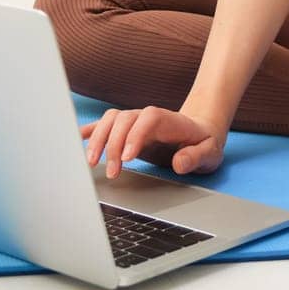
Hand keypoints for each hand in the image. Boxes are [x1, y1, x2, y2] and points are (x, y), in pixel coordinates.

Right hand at [80, 105, 226, 178]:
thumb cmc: (204, 143)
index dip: (134, 135)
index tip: (126, 158)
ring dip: (98, 138)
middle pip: (124, 119)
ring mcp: (135, 121)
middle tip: (112, 172)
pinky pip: (105, 124)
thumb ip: (196, 156)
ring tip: (92, 162)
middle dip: (113, 144)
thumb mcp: (210, 152)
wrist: (199, 131)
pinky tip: (78, 140)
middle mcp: (148, 117)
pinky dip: (91, 131)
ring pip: (110, 120)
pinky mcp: (127, 129)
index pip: (148, 119)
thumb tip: (178, 163)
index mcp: (169, 120)